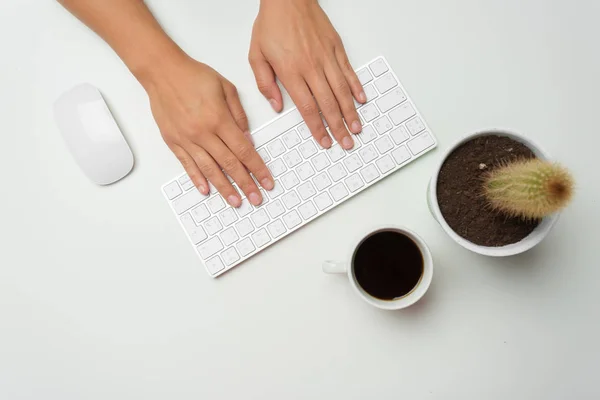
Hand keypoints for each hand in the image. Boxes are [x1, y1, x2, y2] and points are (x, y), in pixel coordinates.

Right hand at [141, 54, 273, 206]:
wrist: (162, 71)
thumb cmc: (194, 76)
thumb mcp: (226, 88)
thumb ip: (239, 114)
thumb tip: (247, 139)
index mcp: (220, 119)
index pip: (244, 151)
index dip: (258, 169)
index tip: (267, 182)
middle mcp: (203, 133)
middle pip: (229, 164)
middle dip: (246, 184)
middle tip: (256, 199)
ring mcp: (187, 139)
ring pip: (209, 169)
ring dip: (224, 188)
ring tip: (236, 202)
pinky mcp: (173, 141)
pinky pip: (187, 165)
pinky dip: (197, 179)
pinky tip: (206, 190)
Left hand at [249, 0, 365, 149]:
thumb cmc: (272, 24)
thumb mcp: (256, 55)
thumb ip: (265, 83)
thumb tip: (277, 105)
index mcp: (291, 71)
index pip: (307, 107)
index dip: (317, 127)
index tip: (324, 141)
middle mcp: (311, 66)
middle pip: (328, 104)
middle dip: (338, 127)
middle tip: (346, 143)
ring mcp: (326, 57)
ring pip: (341, 90)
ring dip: (350, 112)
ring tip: (356, 128)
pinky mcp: (336, 47)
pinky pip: (349, 71)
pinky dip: (356, 87)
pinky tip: (361, 100)